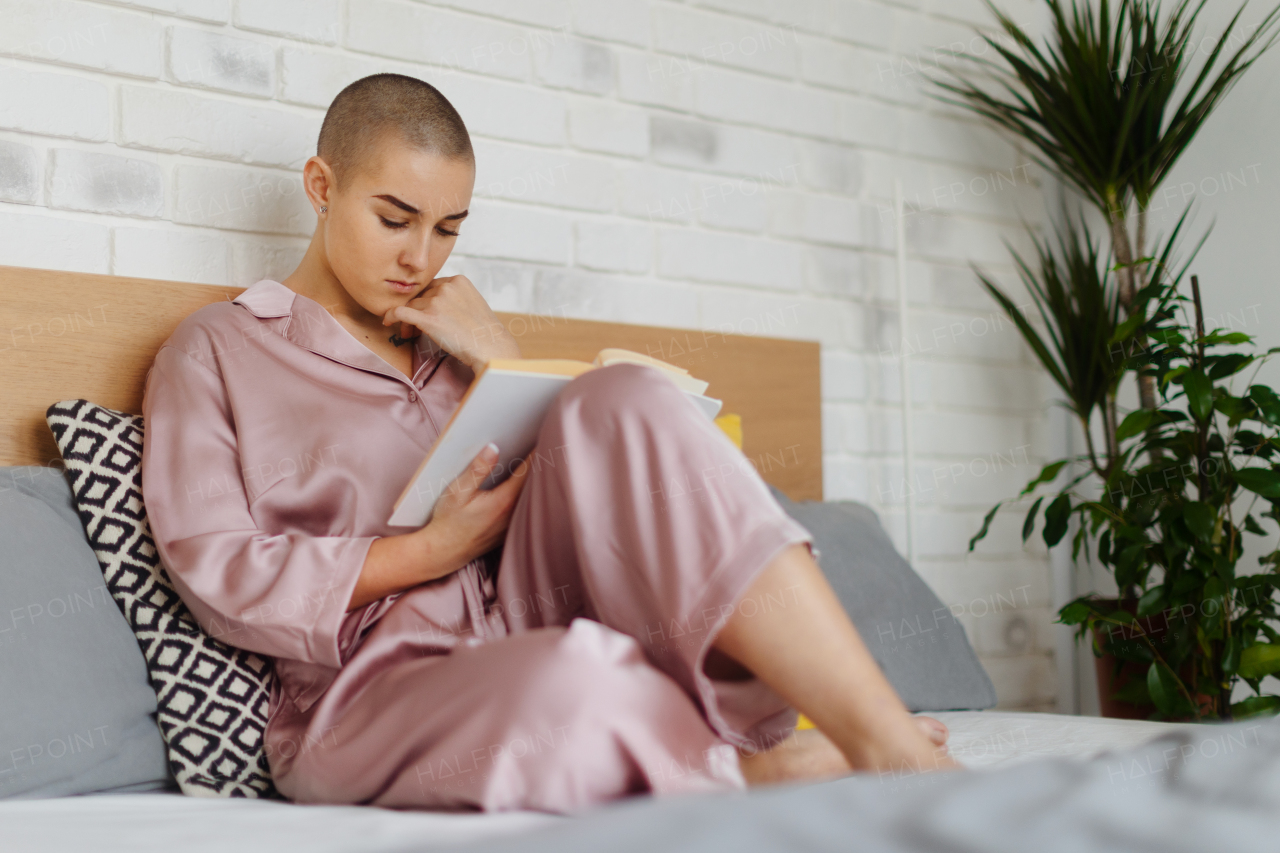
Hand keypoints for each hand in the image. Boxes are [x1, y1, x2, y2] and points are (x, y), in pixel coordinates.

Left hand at [382, 274, 520, 371]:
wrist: (491, 347)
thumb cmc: (484, 332)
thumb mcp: (473, 303)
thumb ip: (455, 298)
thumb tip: (436, 305)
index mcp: (459, 280)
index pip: (432, 286)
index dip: (425, 301)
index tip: (423, 314)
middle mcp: (446, 287)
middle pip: (420, 296)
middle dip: (415, 310)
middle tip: (412, 327)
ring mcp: (437, 301)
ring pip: (411, 305)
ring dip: (406, 320)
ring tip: (409, 334)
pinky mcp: (428, 318)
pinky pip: (400, 312)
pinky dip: (391, 316)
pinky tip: (388, 321)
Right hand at [417, 442, 528, 578]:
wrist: (443, 552)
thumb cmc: (448, 522)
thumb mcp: (457, 492)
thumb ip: (477, 469)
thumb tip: (493, 448)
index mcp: (504, 500)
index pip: (528, 471)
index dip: (537, 452)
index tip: (543, 435)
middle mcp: (514, 512)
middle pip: (534, 482)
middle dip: (538, 462)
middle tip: (541, 440)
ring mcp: (513, 523)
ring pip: (530, 495)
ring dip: (533, 478)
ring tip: (535, 457)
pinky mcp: (509, 529)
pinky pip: (524, 506)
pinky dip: (526, 492)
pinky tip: (521, 483)